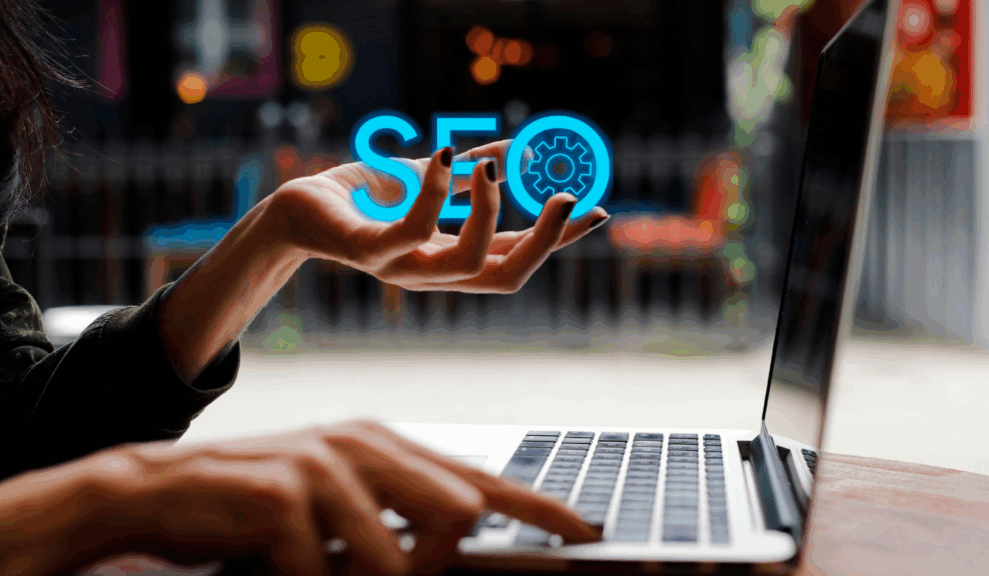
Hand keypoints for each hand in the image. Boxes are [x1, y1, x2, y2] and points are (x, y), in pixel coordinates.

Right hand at [6, 421, 599, 575]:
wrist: (160, 490)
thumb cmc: (258, 504)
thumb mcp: (337, 501)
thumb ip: (395, 512)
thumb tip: (457, 535)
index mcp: (383, 443)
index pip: (478, 478)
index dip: (536, 505)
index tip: (583, 528)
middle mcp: (363, 444)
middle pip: (458, 513)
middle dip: (430, 562)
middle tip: (379, 567)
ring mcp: (324, 464)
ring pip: (398, 558)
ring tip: (316, 562)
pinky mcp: (282, 495)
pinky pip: (326, 574)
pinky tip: (279, 564)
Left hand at [269, 141, 608, 292]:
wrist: (298, 207)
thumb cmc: (363, 197)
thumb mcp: (427, 180)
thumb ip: (468, 177)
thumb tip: (516, 151)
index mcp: (451, 259)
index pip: (518, 258)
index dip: (560, 239)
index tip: (598, 210)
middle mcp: (433, 274)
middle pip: (507, 276)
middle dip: (546, 240)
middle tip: (565, 195)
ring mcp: (401, 269)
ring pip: (470, 263)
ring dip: (492, 212)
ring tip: (492, 169)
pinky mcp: (368, 251)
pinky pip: (414, 229)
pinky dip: (437, 191)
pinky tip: (445, 154)